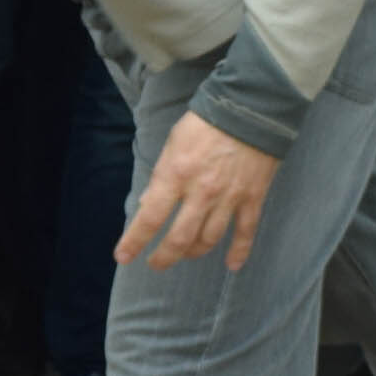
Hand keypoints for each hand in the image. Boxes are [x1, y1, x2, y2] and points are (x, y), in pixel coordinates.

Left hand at [117, 110, 279, 276]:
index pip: (150, 218)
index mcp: (175, 176)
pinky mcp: (252, 198)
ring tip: (185, 255)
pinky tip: (232, 266)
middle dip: (164, 257)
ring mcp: (229, 198)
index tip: (123, 257)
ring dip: (194, 253)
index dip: (134, 241)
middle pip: (180, 238)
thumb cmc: (204, 124)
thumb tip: (147, 203)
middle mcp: (201, 193)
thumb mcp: (172, 144)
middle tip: (155, 264)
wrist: (250, 109)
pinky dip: (239, 251)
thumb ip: (161, 177)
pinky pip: (246, 232)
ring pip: (209, 239)